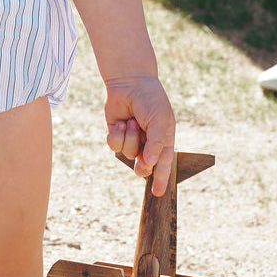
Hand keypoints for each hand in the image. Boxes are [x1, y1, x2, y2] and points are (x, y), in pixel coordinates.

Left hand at [104, 75, 175, 195]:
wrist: (130, 83)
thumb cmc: (151, 101)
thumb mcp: (160, 122)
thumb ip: (156, 144)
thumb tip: (149, 164)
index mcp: (162, 141)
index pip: (163, 165)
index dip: (161, 180)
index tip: (158, 194)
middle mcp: (146, 143)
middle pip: (142, 166)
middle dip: (141, 166)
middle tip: (142, 165)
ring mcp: (130, 139)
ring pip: (127, 153)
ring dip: (130, 138)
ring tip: (133, 122)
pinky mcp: (116, 134)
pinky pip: (114, 145)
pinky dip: (118, 134)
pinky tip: (121, 123)